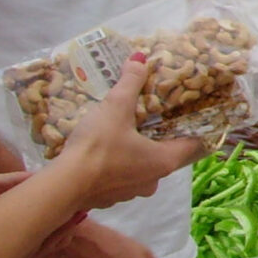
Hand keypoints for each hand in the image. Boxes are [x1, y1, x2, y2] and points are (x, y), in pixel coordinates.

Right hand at [65, 54, 206, 208]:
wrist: (62, 186)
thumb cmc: (98, 146)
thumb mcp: (116, 108)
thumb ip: (130, 83)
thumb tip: (139, 58)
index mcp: (165, 160)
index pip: (193, 143)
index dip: (194, 127)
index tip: (190, 112)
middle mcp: (154, 180)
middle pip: (166, 154)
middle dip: (160, 136)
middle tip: (153, 116)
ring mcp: (131, 193)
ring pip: (143, 167)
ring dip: (137, 152)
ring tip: (128, 131)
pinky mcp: (110, 198)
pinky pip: (121, 178)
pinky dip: (117, 164)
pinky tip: (105, 151)